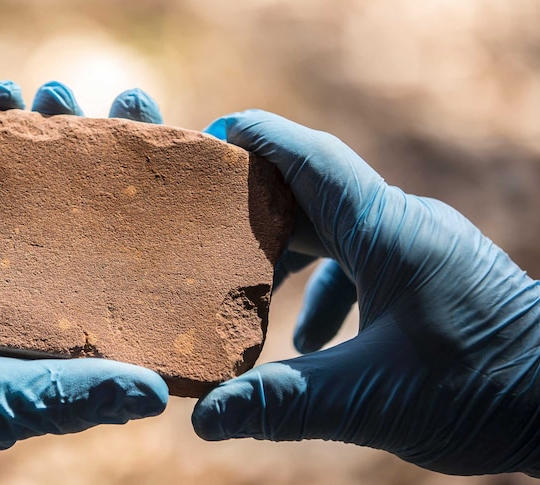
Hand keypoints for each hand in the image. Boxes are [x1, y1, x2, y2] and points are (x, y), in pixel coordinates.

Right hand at [0, 81, 168, 472]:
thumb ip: (65, 394)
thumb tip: (156, 392)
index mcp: (60, 325)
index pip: (131, 260)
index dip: (164, 211)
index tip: (192, 156)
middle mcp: (31, 282)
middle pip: (88, 203)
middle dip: (111, 149)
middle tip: (125, 100)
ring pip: (30, 176)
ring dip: (48, 128)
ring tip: (54, 92)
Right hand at [192, 110, 539, 474]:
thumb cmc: (486, 392)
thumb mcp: (369, 399)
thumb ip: (280, 402)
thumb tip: (204, 417)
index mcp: (387, 232)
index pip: (311, 160)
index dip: (258, 140)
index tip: (212, 139)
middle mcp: (405, 226)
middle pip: (316, 192)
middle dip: (259, 206)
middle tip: (205, 223)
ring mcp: (422, 247)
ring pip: (339, 228)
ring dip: (292, 253)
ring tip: (247, 288)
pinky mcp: (432, 272)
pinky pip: (365, 260)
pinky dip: (328, 288)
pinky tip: (310, 340)